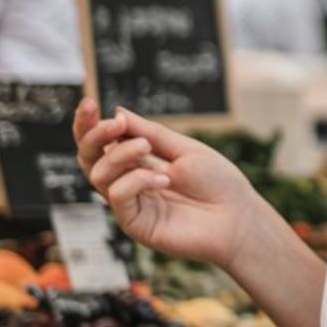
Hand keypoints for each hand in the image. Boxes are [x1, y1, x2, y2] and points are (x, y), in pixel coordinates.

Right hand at [74, 98, 262, 273]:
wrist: (238, 217)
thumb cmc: (217, 182)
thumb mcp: (184, 148)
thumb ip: (150, 133)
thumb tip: (118, 112)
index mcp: (140, 161)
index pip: (102, 142)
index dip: (88, 124)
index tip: (89, 103)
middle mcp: (129, 181)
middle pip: (89, 158)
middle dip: (93, 135)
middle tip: (115, 125)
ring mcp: (131, 204)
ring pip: (98, 174)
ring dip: (121, 155)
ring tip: (147, 149)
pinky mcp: (135, 224)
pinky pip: (117, 196)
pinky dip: (136, 180)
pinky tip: (163, 179)